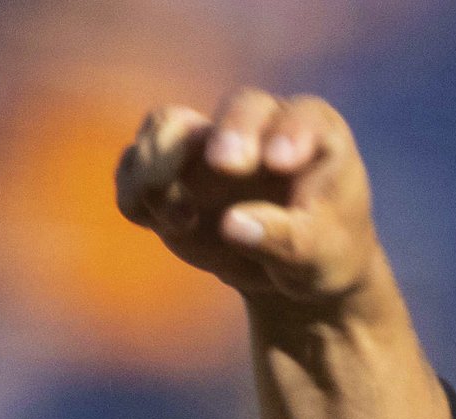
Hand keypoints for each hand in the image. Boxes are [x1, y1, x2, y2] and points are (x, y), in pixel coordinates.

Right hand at [115, 89, 380, 311]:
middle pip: (239, 109)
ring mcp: (209, 142)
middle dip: (229, 133)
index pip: (303, 118)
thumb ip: (282, 239)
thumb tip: (232, 225)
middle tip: (224, 165)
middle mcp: (260, 125)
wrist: (292, 273)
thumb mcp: (316, 258)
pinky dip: (134, 189)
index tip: (277, 163)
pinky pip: (136, 164)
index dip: (289, 133)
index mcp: (315, 134)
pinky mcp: (171, 170)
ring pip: (170, 125)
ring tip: (180, 216)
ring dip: (163, 161)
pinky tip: (147, 220)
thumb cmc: (320, 254)